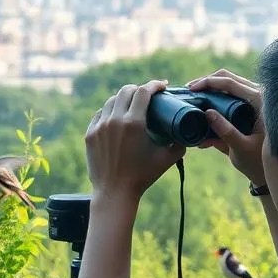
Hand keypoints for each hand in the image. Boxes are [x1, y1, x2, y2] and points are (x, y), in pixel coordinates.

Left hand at [85, 80, 185, 201]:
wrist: (114, 193)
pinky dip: (110, 111)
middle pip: (126, 91)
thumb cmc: (143, 176)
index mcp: (133, 123)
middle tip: (148, 94)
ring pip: (111, 101)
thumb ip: (180, 144)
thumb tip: (187, 134)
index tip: (162, 85)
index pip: (143, 92)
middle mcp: (114, 121)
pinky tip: (116, 115)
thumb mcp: (166, 159)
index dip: (154, 85)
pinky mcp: (90, 135)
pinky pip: (100, 114)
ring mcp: (99, 127)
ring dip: (124, 98)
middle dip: (139, 89)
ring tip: (132, 104)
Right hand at [187, 69, 265, 186]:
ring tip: (194, 94)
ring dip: (212, 87)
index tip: (191, 88)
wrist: (272, 171)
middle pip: (229, 78)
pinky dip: (218, 96)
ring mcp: (257, 99)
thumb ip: (225, 132)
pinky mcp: (252, 105)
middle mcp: (260, 95)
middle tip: (189, 89)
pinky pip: (233, 94)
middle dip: (207, 81)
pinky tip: (205, 102)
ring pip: (230, 83)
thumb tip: (207, 113)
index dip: (208, 82)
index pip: (230, 83)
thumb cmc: (258, 161)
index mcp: (261, 101)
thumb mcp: (240, 148)